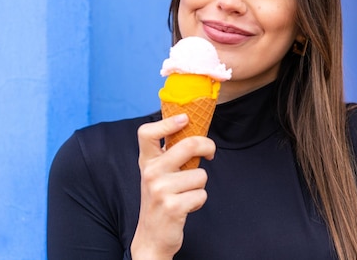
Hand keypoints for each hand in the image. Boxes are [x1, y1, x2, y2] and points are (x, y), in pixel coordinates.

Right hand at [130, 114, 215, 258]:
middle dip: (207, 146)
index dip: (167, 122)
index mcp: (147, 162)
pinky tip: (186, 206)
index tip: (185, 119)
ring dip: (199, 185)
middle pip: (188, 145)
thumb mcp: (158, 174)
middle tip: (210, 153)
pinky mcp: (173, 206)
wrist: (152, 237)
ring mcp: (160, 190)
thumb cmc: (161, 199)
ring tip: (185, 194)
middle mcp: (151, 173)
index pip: (147, 133)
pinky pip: (202, 194)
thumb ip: (169, 155)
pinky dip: (199, 201)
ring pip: (201, 175)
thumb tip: (193, 131)